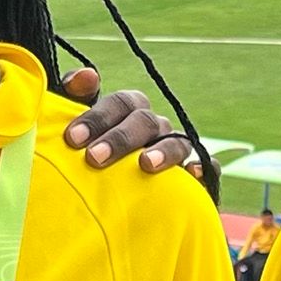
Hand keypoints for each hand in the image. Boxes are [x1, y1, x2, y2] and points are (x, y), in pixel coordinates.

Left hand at [60, 68, 198, 175]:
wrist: (108, 205)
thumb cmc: (90, 158)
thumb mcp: (76, 132)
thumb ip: (74, 99)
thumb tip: (87, 75)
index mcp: (128, 112)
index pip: (120, 103)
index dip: (97, 117)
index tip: (73, 139)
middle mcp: (154, 128)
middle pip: (145, 121)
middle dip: (119, 138)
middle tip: (94, 158)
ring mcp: (174, 151)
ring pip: (177, 141)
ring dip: (162, 150)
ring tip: (145, 164)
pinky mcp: (191, 181)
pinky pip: (208, 168)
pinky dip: (202, 168)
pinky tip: (190, 174)